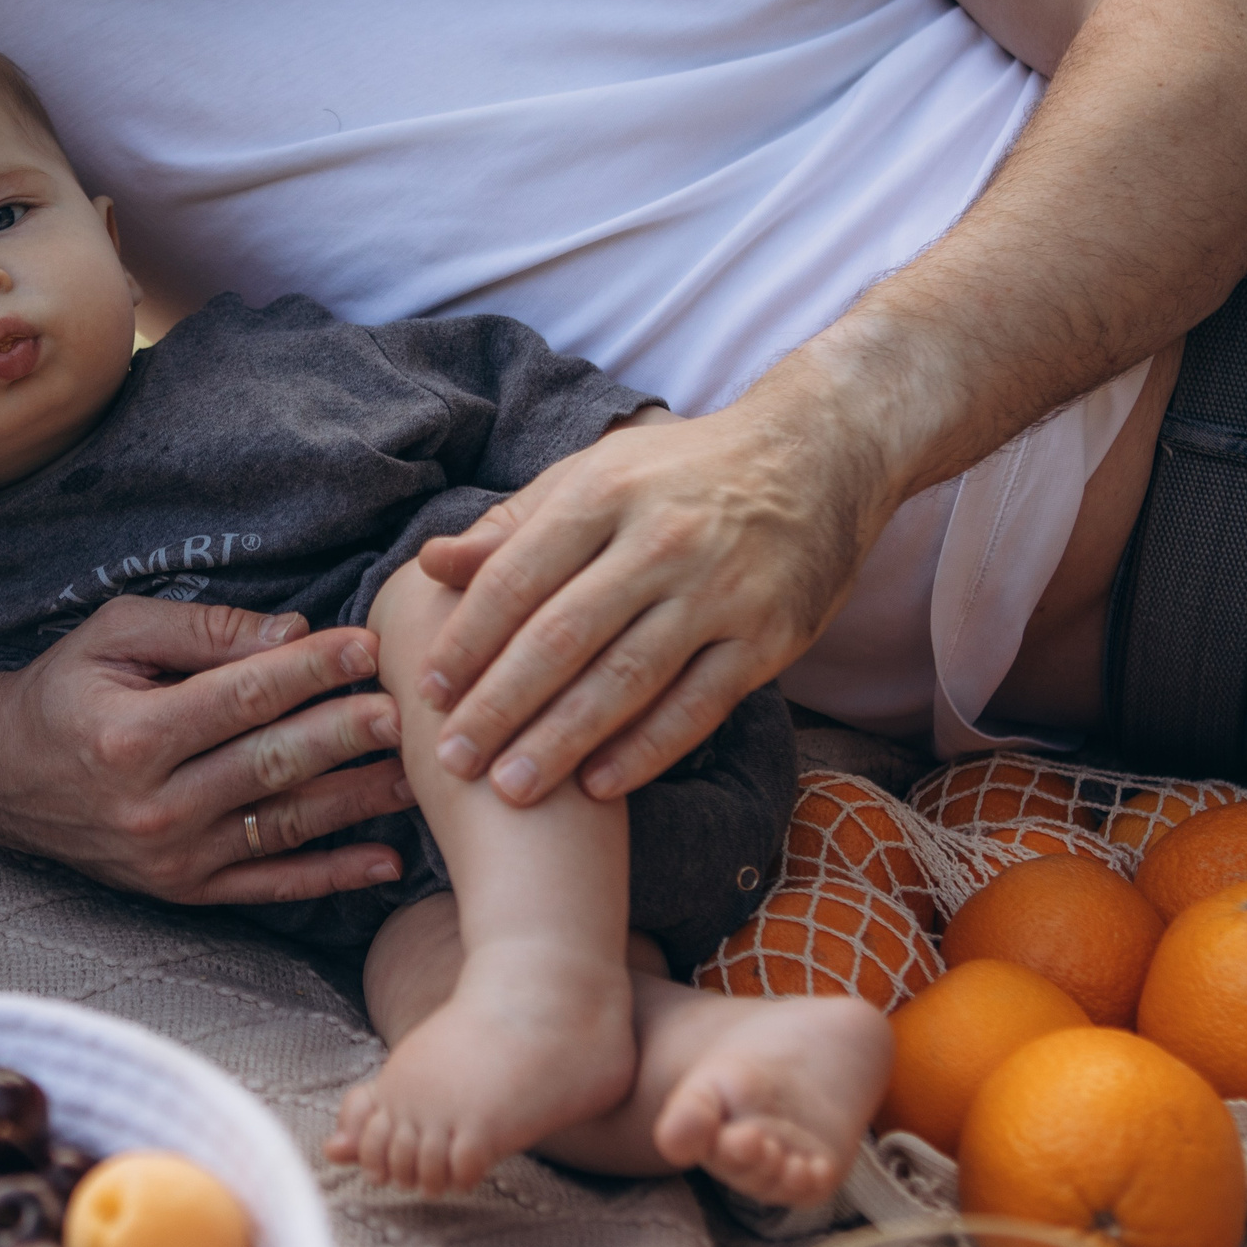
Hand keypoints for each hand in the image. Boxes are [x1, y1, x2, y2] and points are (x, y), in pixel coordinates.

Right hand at [0, 597, 416, 905]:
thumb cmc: (66, 689)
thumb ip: (202, 630)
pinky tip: (385, 863)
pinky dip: (330, 877)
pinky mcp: (183, 890)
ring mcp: (171, 856)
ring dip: (355, 802)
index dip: (309, 671)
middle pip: (270, 764)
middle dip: (345, 735)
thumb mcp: (114, 634)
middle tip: (405, 713)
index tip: (365, 648)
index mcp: (132, 733)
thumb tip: (291, 633)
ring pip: (282, 826)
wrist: (1, 777)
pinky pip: (269, 886)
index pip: (241, 697)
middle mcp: (153, 803)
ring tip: (415, 776)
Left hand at [416, 395, 884, 804]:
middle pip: (563, 637)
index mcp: (604, 493)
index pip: (517, 577)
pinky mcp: (771, 637)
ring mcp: (721, 591)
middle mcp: (661, 541)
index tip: (426, 692)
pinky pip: (696, 706)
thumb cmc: (680, 474)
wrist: (820, 455)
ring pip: (626, 680)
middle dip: (500, 706)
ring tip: (510, 790)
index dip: (467, 640)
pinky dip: (644, 750)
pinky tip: (596, 786)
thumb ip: (513, 527)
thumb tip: (430, 564)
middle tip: (452, 761)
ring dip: (561, 742)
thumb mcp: (595, 476)